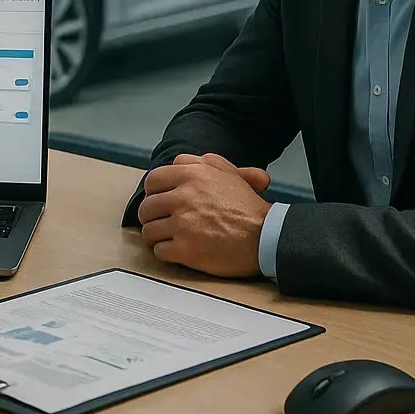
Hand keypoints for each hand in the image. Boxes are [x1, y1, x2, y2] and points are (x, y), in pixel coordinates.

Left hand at [136, 153, 271, 276]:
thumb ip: (206, 163)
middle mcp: (184, 197)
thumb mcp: (232, 174)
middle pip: (147, 207)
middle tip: (162, 222)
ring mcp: (183, 224)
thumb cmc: (250, 208)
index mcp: (193, 175)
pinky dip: (166, 252)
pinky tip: (178, 251)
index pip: (153, 180)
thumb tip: (181, 161)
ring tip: (169, 238)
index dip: (153, 192)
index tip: (159, 201)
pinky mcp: (185, 249)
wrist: (267, 237)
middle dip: (152, 216)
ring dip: (157, 236)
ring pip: (149, 230)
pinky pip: (159, 250)